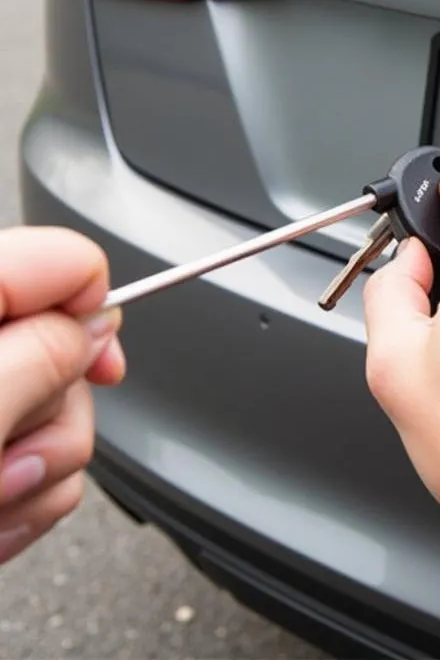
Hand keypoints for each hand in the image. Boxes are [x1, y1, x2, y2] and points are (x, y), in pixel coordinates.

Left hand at [0, 228, 124, 564]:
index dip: (95, 309)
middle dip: (56, 420)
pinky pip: (35, 467)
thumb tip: (95, 325)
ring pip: (58, 418)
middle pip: (67, 350)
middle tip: (2, 464)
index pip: (65, 263)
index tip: (101, 365)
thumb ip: (36, 354)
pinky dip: (17, 506)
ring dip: (36, 478)